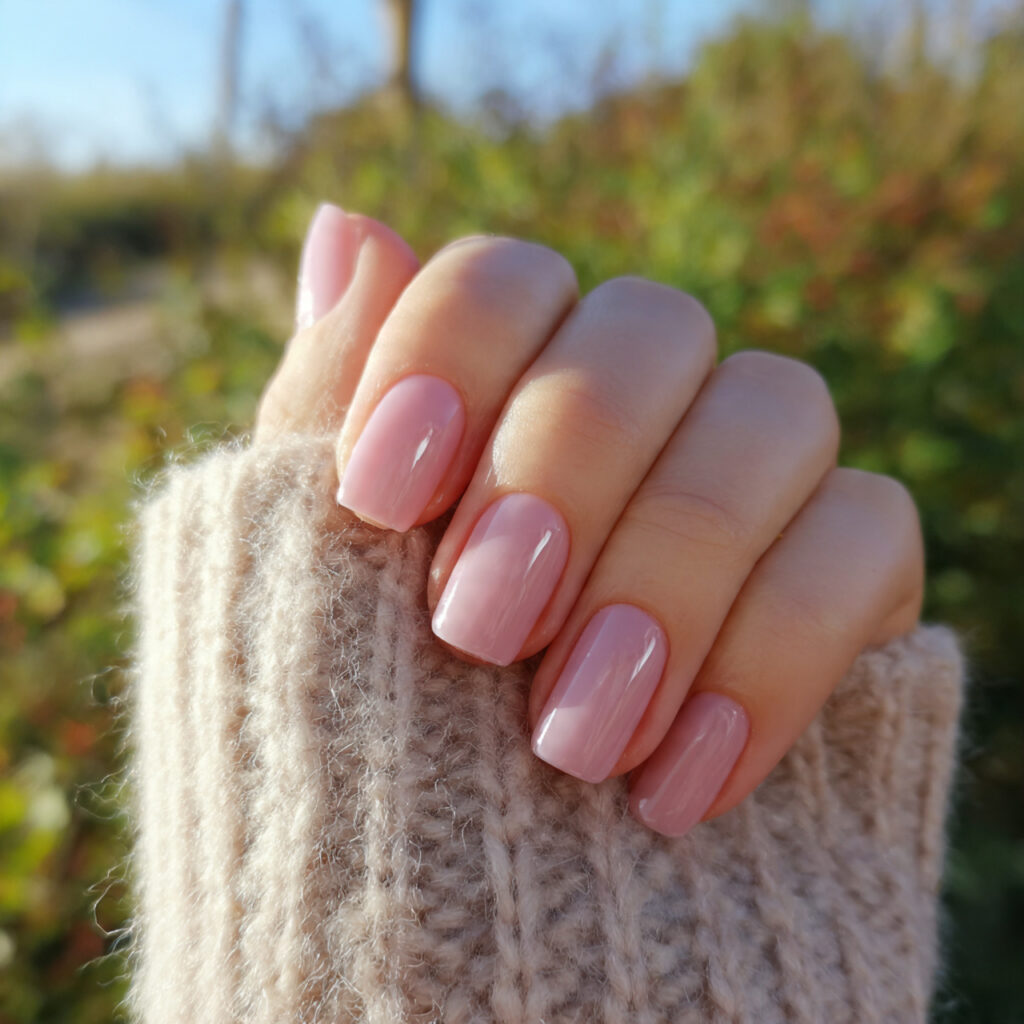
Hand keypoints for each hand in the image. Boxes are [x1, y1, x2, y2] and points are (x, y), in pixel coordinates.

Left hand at [256, 204, 923, 837]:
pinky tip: (678, 780)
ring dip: (670, 569)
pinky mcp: (843, 574)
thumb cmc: (370, 737)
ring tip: (570, 737)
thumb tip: (343, 226)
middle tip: (479, 630)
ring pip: (777, 408)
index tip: (382, 494)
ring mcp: (750, 481)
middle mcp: (640, 409)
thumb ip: (331, 409)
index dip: (450, 352)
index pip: (509, 276)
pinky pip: (872, 537)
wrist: (468, 924)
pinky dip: (775, 655)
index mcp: (507, 390)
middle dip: (565, 473)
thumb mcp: (319, 579)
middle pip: (652, 326)